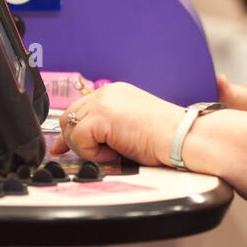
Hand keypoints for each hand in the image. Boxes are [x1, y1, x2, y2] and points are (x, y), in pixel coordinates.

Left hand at [54, 82, 185, 166]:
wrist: (181, 136)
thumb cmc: (165, 137)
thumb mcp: (127, 128)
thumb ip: (102, 130)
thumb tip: (73, 145)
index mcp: (115, 93)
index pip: (79, 109)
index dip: (72, 131)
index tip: (65, 147)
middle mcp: (107, 93)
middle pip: (69, 118)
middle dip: (76, 140)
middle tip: (94, 154)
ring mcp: (103, 103)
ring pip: (71, 128)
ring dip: (87, 147)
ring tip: (114, 151)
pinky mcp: (102, 117)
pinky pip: (79, 140)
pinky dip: (93, 153)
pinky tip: (115, 152)